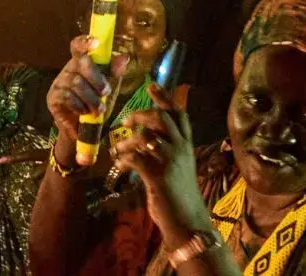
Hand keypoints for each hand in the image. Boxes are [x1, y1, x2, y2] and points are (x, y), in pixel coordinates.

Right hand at [46, 36, 117, 169]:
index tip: (96, 43)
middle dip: (97, 78)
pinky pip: (68, 97)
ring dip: (91, 98)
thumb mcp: (110, 89)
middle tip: (105, 92)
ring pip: (76, 83)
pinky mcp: (53, 98)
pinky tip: (84, 113)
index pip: (78, 46)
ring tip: (98, 109)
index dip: (85, 42)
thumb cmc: (95, 106)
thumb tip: (124, 56)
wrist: (83, 131)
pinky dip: (80, 106)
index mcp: (81, 63)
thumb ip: (115, 74)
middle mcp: (68, 70)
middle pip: (81, 63)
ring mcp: (59, 83)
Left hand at [113, 87, 203, 232]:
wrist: (187, 219)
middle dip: (141, 115)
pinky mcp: (158, 176)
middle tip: (126, 121)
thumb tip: (145, 138)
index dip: (165, 98)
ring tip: (118, 150)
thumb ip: (165, 150)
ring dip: (127, 141)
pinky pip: (135, 159)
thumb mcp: (177, 166)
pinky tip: (120, 167)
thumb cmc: (179, 193)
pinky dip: (123, 160)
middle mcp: (180, 149)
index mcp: (186, 145)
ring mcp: (170, 161)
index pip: (178, 114)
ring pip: (146, 136)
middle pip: (161, 119)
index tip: (151, 85)